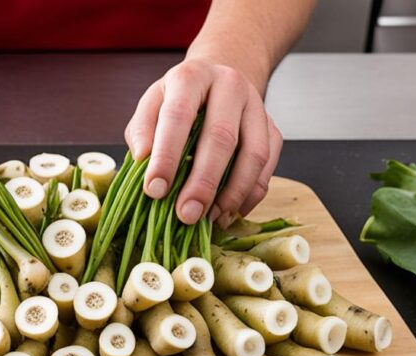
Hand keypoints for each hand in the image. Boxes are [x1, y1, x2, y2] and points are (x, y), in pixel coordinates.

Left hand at [125, 58, 282, 227]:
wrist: (218, 80)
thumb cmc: (178, 99)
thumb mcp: (151, 105)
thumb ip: (142, 131)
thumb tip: (142, 162)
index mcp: (191, 77)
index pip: (178, 116)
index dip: (166, 156)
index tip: (155, 191)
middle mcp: (229, 85)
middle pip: (221, 137)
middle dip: (203, 182)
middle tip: (187, 214)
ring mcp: (257, 106)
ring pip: (254, 154)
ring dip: (233, 193)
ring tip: (210, 218)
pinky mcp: (273, 128)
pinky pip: (268, 166)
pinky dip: (250, 195)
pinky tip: (229, 212)